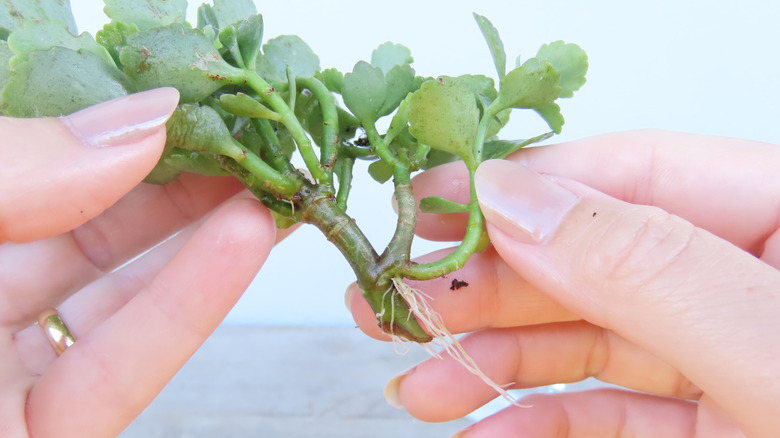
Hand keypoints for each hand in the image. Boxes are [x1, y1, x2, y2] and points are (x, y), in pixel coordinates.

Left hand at [1, 89, 278, 436]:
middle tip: (246, 141)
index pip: (18, 166)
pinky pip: (123, 366)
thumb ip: (6, 176)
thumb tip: (134, 128)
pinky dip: (190, 304)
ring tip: (267, 185)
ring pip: (113, 294)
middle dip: (171, 180)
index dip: (101, 130)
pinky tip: (244, 245)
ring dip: (200, 238)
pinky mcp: (44, 437)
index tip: (181, 101)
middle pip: (78, 225)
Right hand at [347, 130, 779, 436]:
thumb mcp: (769, 348)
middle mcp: (747, 277)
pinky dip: (544, 419)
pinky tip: (487, 430)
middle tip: (396, 299)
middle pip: (590, 258)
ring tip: (422, 385)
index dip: (518, 185)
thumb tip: (512, 197)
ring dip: (495, 360)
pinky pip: (614, 408)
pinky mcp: (715, 421)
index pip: (631, 173)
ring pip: (588, 337)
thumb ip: (644, 267)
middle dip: (483, 285)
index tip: (423, 204)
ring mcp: (729, 351)